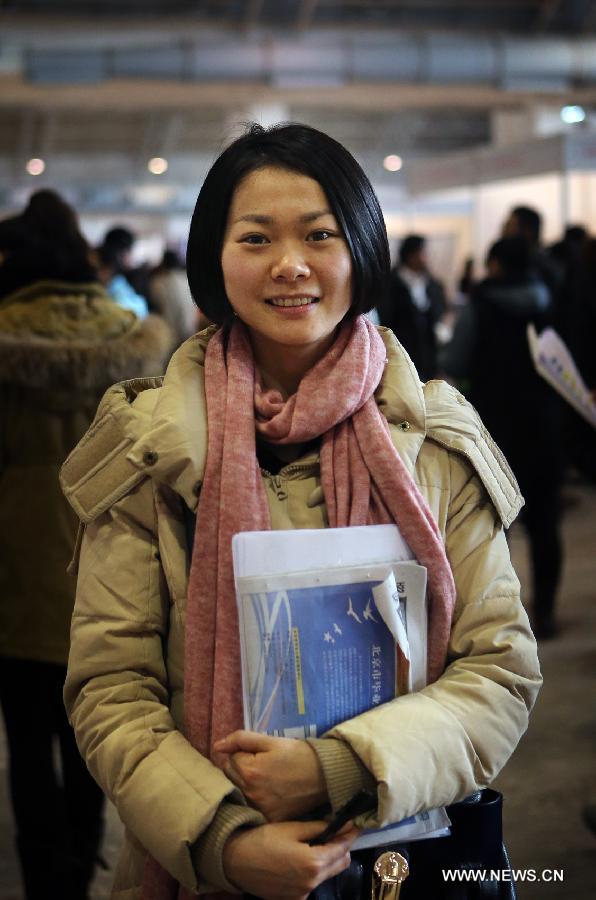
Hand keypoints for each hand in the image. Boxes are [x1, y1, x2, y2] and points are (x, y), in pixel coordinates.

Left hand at [213, 730, 326, 820]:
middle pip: (230, 777)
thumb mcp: (271, 740)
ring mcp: (259, 809)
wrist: (324, 776)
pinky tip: (269, 794)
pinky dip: (256, 801)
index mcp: (249, 771)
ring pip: (239, 792)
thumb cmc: (297, 754)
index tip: (259, 754)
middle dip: (241, 769)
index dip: (243, 754)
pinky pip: (252, 808)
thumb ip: (241, 739)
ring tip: (266, 779)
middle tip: (263, 766)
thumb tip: (216, 746)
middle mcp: (250, 793)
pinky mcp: (268, 819)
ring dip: (246, 785)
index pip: (229, 759)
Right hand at [222, 819, 358, 899]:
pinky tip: (300, 861)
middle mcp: (312, 883)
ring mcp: (302, 895)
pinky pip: (312, 885)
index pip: (342, 848)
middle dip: (341, 848)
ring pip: (327, 875)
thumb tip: (344, 824)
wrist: (235, 860)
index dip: (350, 834)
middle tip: (334, 832)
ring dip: (327, 860)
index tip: (354, 824)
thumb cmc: (264, 839)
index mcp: (314, 863)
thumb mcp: (292, 828)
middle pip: (340, 864)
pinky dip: (313, 873)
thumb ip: (320, 828)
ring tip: (314, 844)